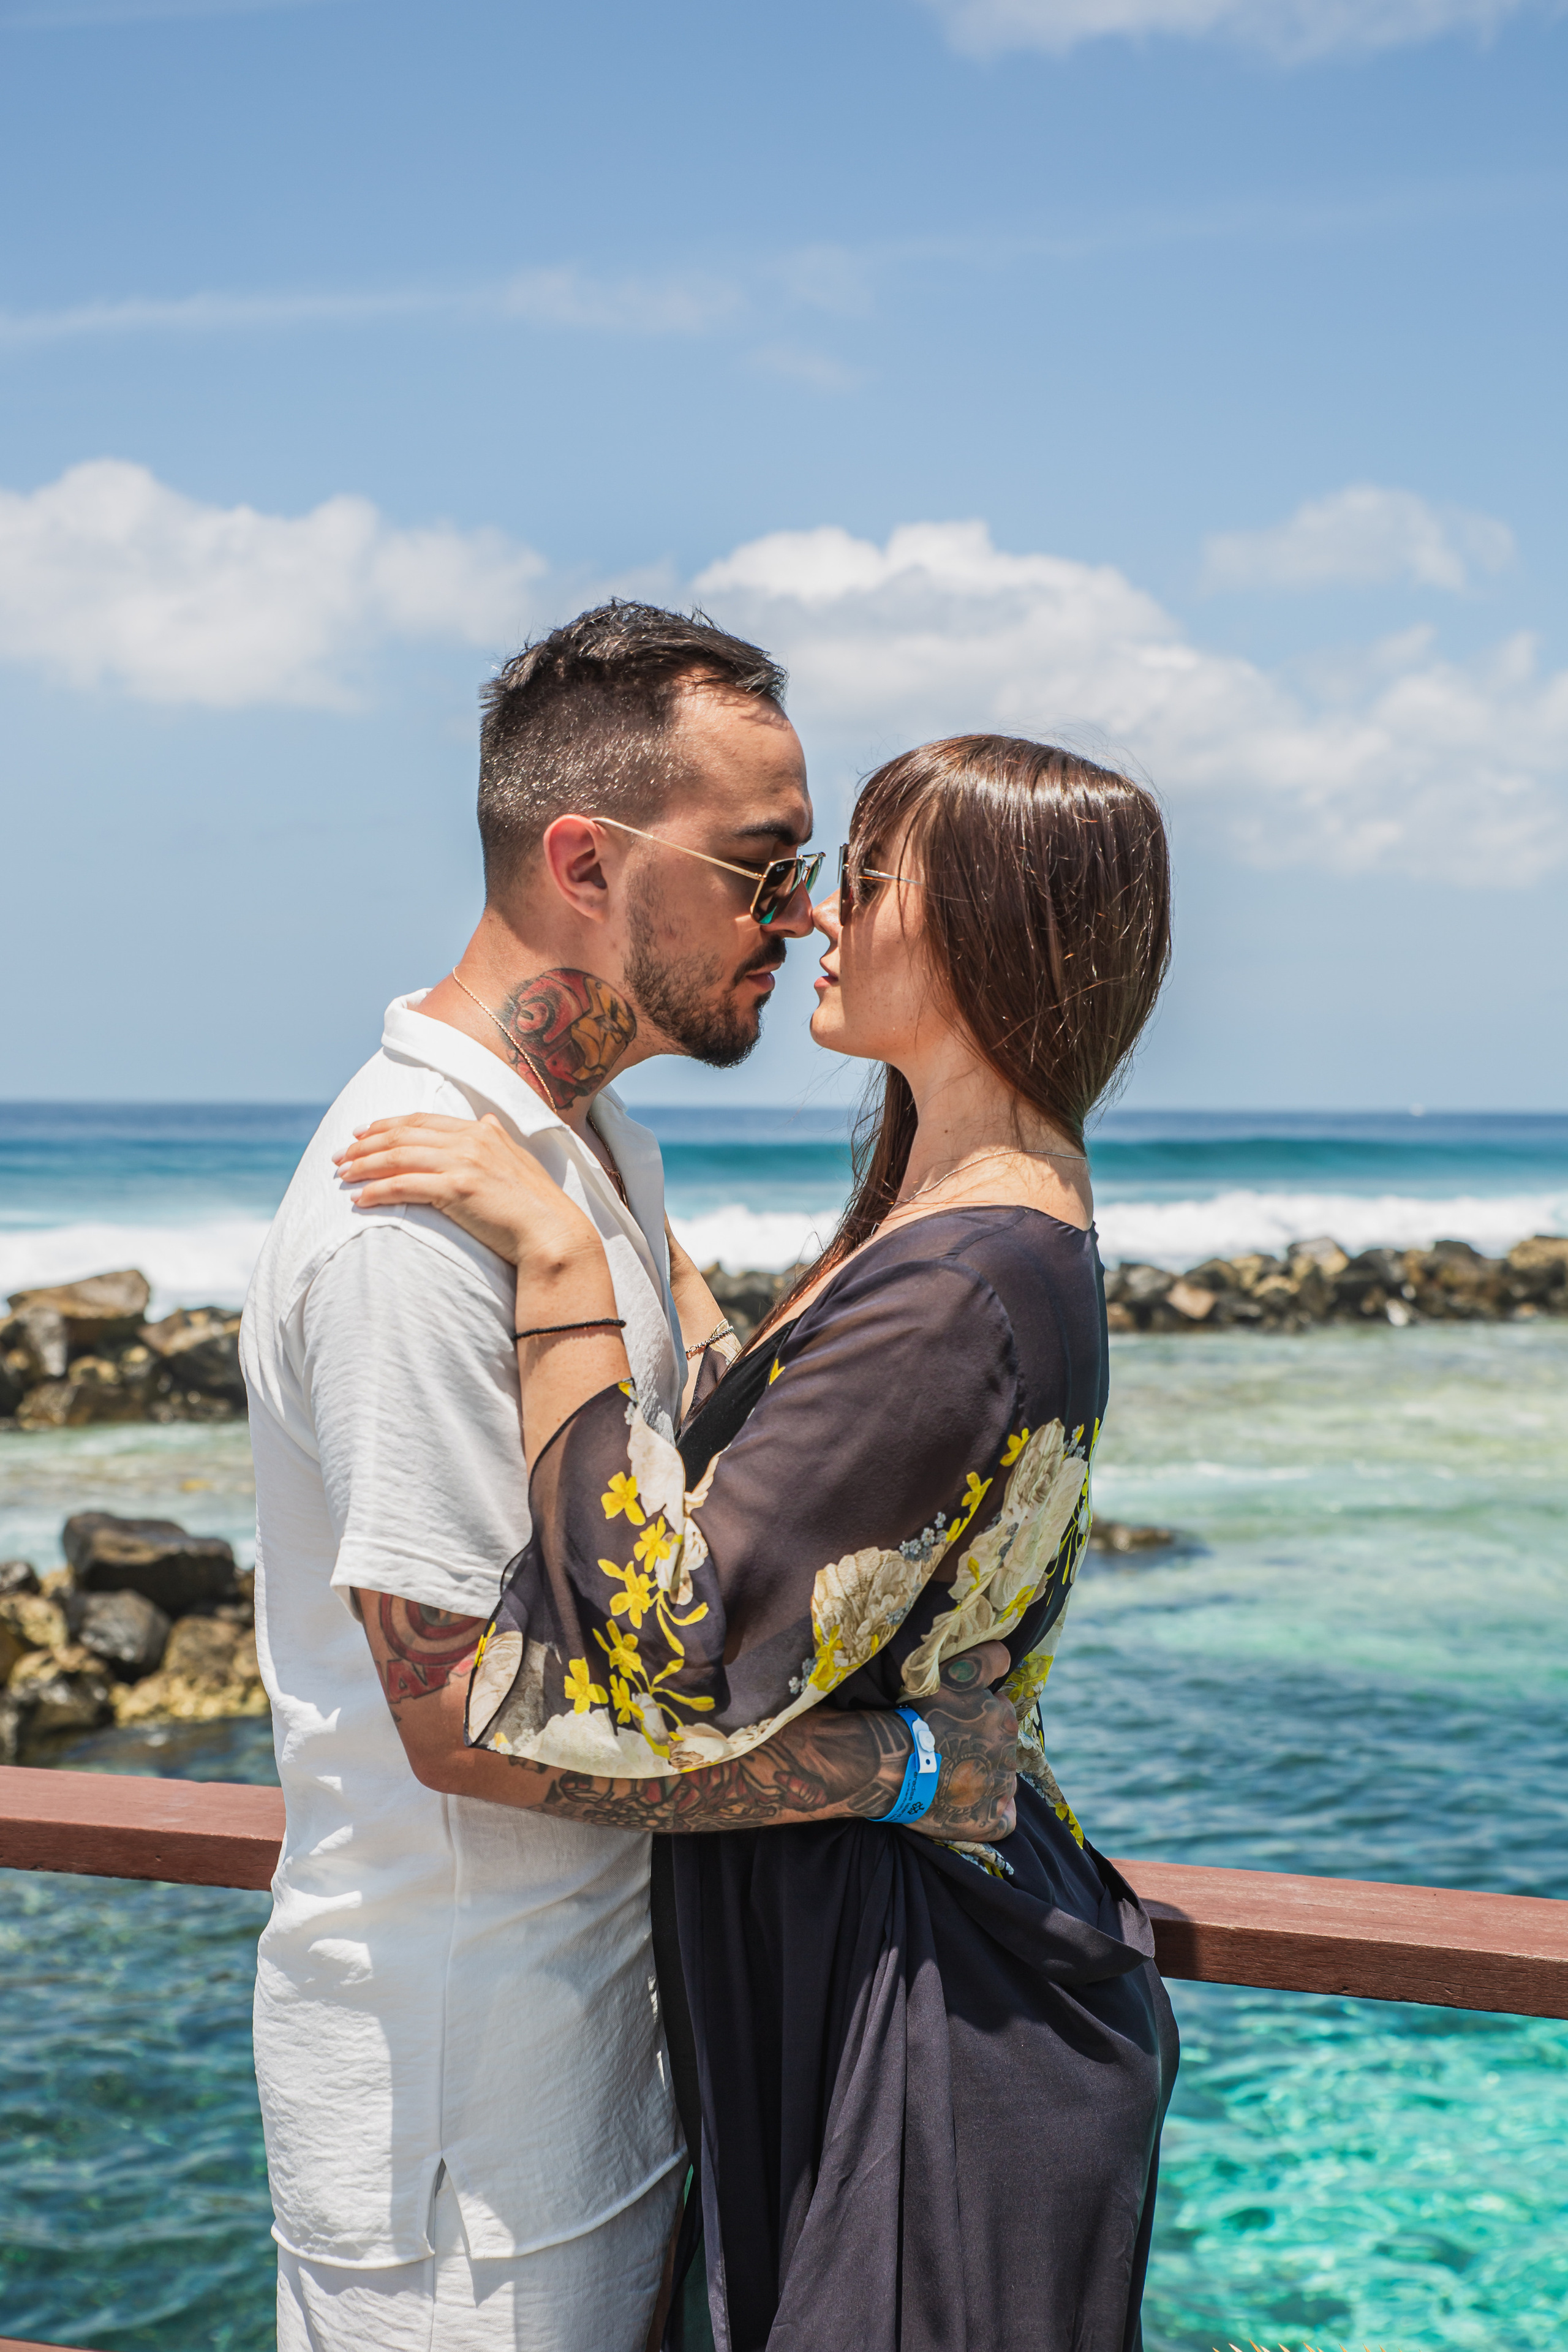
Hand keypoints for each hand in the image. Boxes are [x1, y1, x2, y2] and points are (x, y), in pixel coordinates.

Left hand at [334, 1113, 600, 1274]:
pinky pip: (404, 1186)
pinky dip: (377, 1191)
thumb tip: (487, 1120)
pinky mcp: (457, 1189)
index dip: (388, 1124)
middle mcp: (471, 1140)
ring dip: (364, 1165)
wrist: (553, 1233)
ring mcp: (464, 1162)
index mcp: (483, 1131)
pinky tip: (360, 1199)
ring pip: (398, 1157)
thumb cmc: (536, 1206)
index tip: (363, 1132)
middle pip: (404, 1134)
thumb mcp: (519, 1161)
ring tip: (342, 1175)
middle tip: (340, 1155)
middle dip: (366, 1143)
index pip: (423, 1120)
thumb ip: (498, 1139)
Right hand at [906, 1672, 1018, 1843]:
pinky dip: (995, 1815)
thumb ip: (986, 1660)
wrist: (889, 1760)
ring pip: (1002, 1784)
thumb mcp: (953, 1673)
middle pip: (1001, 1751)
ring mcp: (997, 1791)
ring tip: (953, 1777)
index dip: (979, 1718)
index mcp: (1003, 1721)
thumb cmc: (918, 1713)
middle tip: (949, 1749)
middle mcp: (1007, 1756)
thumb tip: (1008, 1656)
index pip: (1001, 1717)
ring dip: (985, 1780)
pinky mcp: (984, 1821)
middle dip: (982, 1750)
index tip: (955, 1722)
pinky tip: (973, 1808)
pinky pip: (1003, 1821)